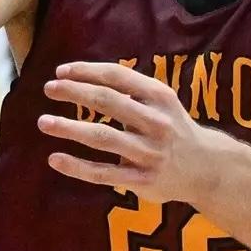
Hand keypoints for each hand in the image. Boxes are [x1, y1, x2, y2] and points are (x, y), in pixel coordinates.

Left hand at [37, 61, 211, 206]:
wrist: (207, 168)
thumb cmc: (173, 129)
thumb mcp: (162, 102)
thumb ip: (131, 90)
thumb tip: (82, 76)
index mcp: (160, 97)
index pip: (118, 77)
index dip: (87, 71)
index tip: (61, 71)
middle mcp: (156, 122)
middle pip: (108, 102)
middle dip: (75, 92)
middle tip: (49, 88)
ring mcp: (149, 153)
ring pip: (103, 138)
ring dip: (70, 128)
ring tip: (44, 122)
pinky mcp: (142, 180)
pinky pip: (104, 173)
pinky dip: (77, 167)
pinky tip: (55, 159)